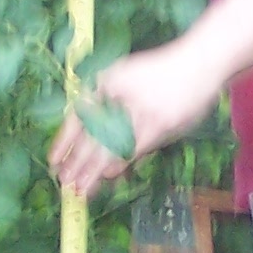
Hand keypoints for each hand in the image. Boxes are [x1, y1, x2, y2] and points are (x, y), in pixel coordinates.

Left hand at [47, 37, 220, 196]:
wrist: (199, 61)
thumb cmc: (163, 72)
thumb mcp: (128, 78)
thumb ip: (111, 106)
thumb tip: (99, 139)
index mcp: (106, 82)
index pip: (78, 116)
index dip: (63, 141)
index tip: (52, 161)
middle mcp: (118, 95)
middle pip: (90, 136)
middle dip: (76, 164)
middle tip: (64, 184)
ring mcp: (139, 110)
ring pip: (109, 147)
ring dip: (93, 171)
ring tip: (81, 190)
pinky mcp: (159, 123)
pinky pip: (133, 148)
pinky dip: (120, 163)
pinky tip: (110, 175)